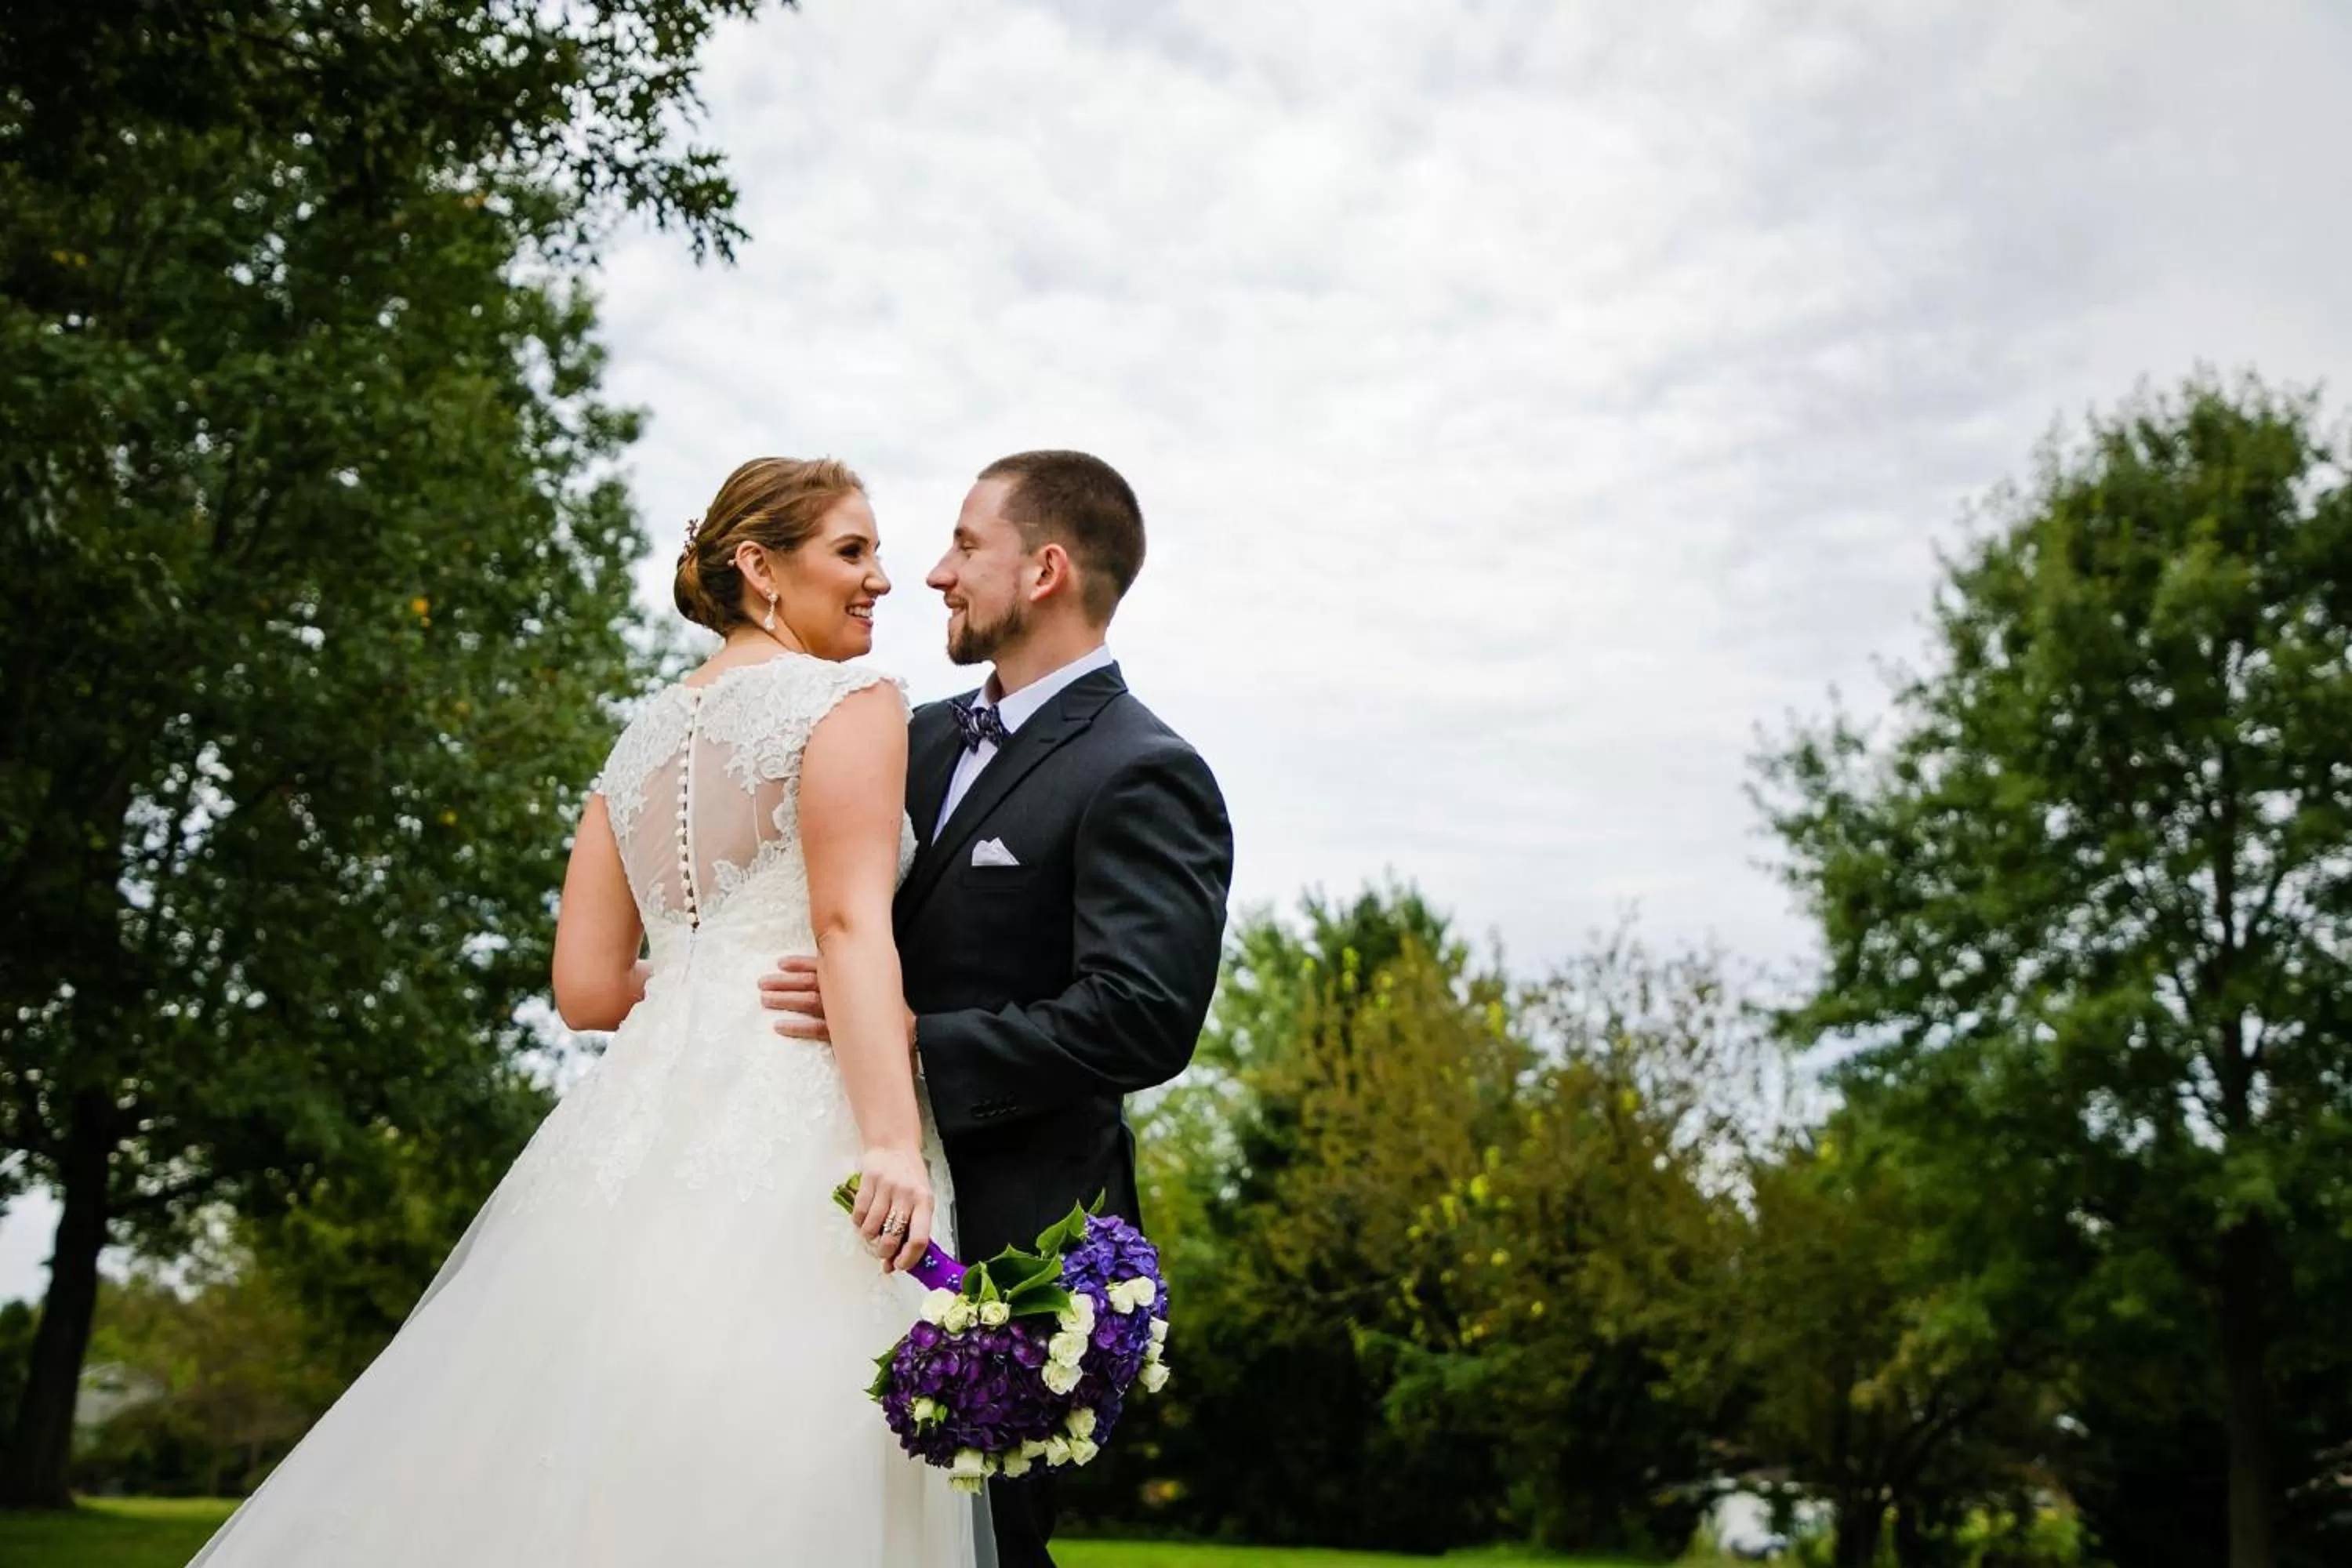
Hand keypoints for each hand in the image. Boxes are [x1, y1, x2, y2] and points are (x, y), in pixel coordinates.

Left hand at [758, 956, 916, 1063]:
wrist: (917, 1036)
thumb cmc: (896, 1012)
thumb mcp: (881, 988)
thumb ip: (861, 977)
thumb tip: (841, 961)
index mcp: (855, 980)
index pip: (825, 969)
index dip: (801, 965)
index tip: (781, 963)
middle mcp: (849, 995)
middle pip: (811, 985)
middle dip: (785, 983)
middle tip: (761, 983)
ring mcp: (845, 1016)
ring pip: (811, 1005)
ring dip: (786, 1000)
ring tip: (764, 999)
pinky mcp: (845, 1038)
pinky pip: (818, 1031)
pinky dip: (798, 1028)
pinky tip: (779, 1026)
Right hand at [852, 1145, 934, 1273]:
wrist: (894, 1145)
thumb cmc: (910, 1179)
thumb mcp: (920, 1200)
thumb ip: (911, 1229)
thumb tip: (894, 1264)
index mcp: (925, 1202)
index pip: (919, 1239)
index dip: (908, 1259)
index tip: (899, 1266)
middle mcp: (907, 1195)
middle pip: (892, 1237)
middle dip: (884, 1252)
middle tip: (882, 1251)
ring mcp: (887, 1187)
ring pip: (871, 1229)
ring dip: (869, 1237)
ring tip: (873, 1231)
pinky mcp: (868, 1181)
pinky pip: (858, 1214)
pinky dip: (859, 1222)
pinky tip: (865, 1217)